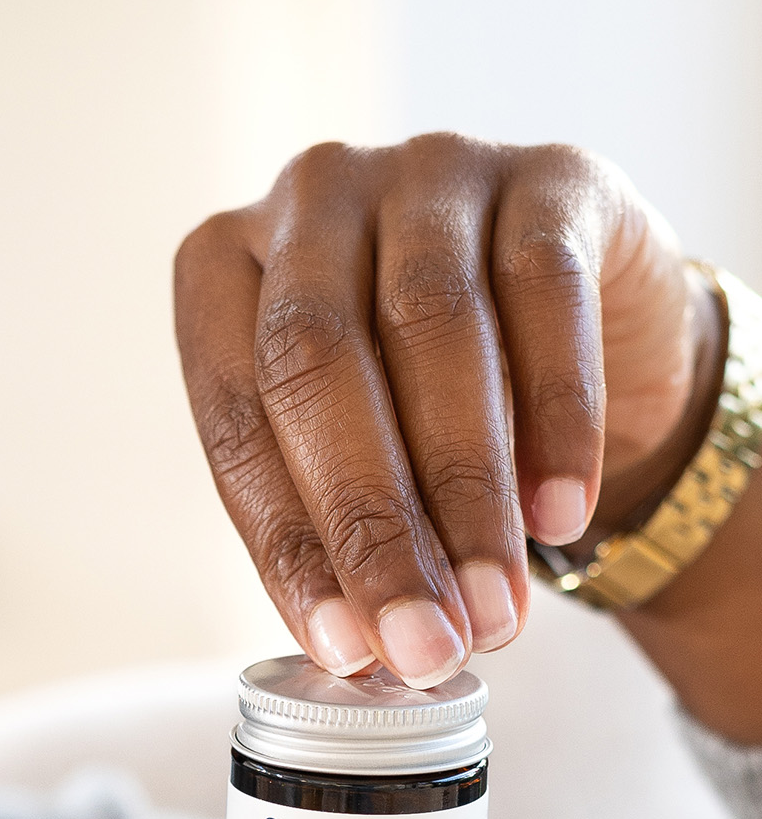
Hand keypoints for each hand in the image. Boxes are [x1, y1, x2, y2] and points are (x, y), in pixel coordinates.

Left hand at [174, 135, 749, 719]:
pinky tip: (561, 519)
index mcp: (226, 269)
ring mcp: (429, 169)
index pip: (235, 415)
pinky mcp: (548, 175)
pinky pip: (547, 294)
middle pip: (318, 362)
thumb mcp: (364, 462)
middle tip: (421, 643)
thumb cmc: (433, 409)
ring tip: (494, 611)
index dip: (287, 544)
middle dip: (373, 524)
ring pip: (433, 329)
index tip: (342, 649)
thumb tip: (363, 649)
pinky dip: (558, 423)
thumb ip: (341, 535)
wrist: (592, 337)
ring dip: (467, 495)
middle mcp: (313, 197)